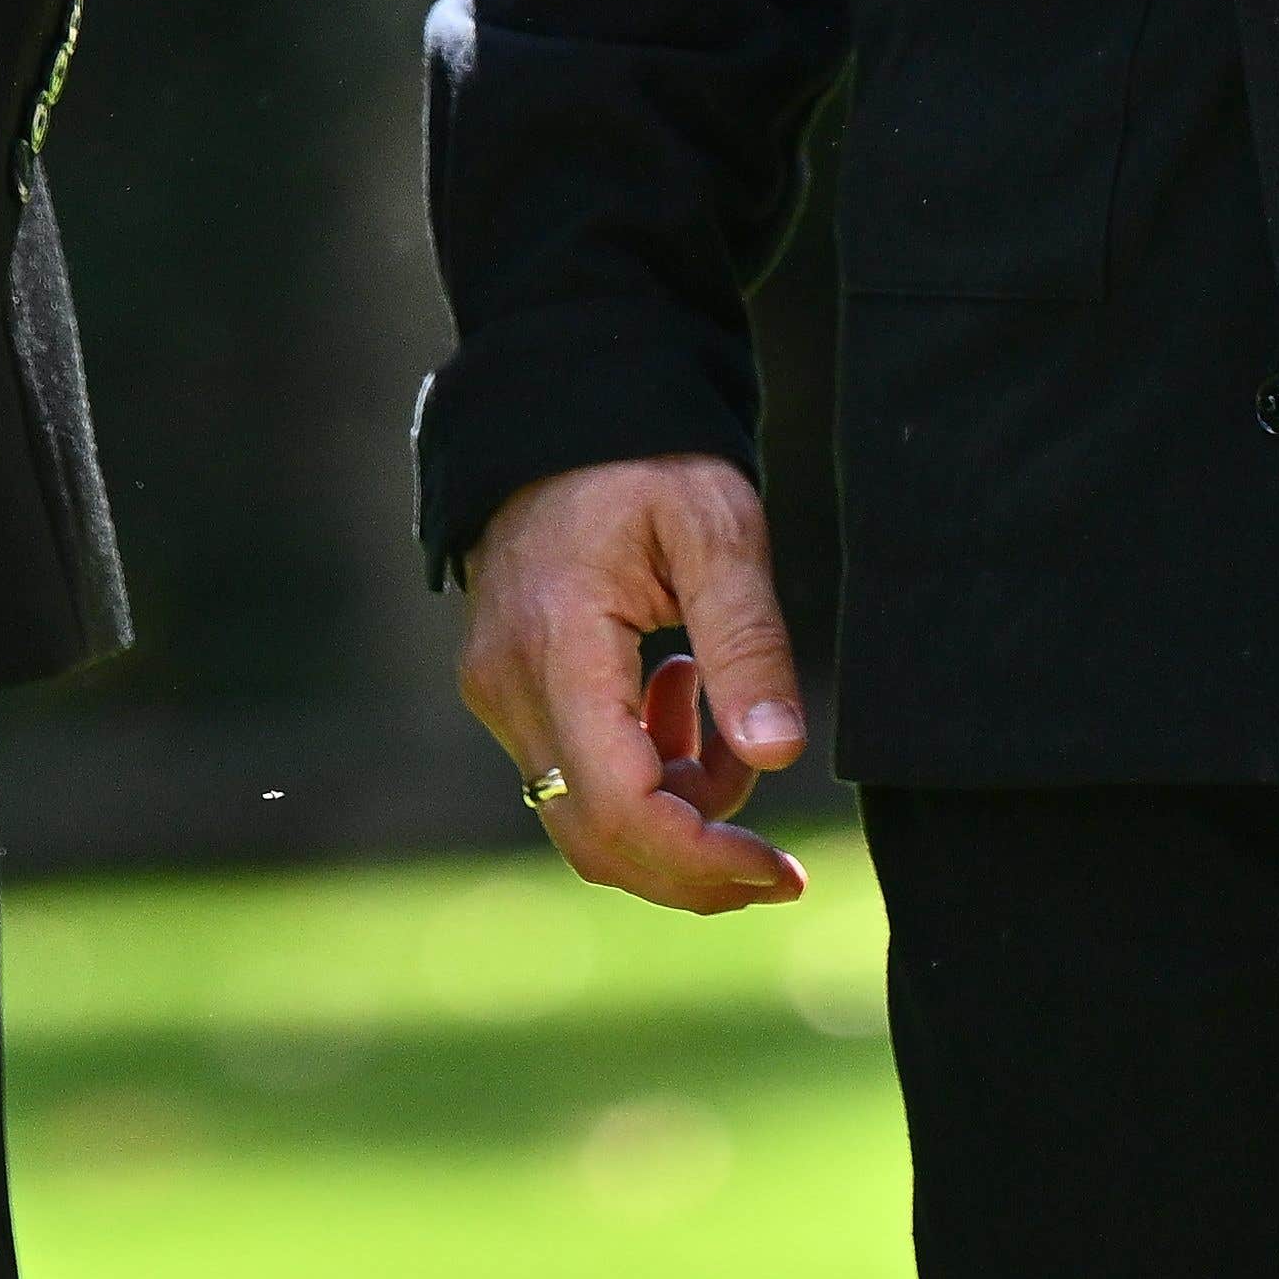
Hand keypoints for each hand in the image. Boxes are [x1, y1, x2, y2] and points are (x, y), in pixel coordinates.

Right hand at [457, 453, 809, 913]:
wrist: (563, 408)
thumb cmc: (645, 456)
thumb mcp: (718, 527)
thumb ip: (748, 641)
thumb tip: (777, 754)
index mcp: (558, 645)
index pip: (620, 805)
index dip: (703, 858)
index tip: (780, 870)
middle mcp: (509, 685)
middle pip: (595, 839)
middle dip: (694, 866)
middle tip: (779, 864)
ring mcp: (498, 693)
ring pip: (584, 817)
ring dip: (674, 813)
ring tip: (730, 729)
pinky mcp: (506, 692)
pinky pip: (573, 776)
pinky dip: (643, 776)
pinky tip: (680, 699)